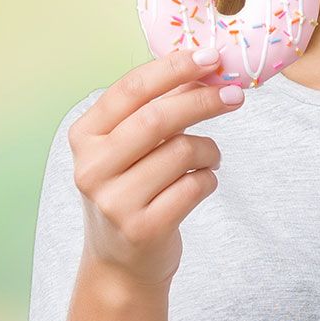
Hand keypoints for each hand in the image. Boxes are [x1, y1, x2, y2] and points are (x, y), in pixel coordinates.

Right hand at [68, 48, 245, 288]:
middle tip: (234, 95)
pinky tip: (200, 183)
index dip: (174, 68)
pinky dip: (208, 178)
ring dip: (209, 150)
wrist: (121, 263)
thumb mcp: (131, 148)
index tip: (212, 56)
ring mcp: (115, 201)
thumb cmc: (132, 191)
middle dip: (203, 100)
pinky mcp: (143, 228)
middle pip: (158, 118)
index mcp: (85, 137)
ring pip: (183, 152)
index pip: (131, 90)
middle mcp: (92, 168)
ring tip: (208, 158)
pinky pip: (195, 186)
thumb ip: (159, 107)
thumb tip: (205, 66)